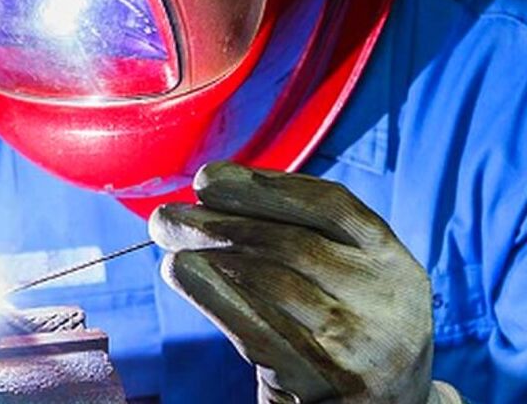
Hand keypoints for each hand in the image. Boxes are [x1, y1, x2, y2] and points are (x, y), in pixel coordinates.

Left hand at [150, 161, 461, 403]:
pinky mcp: (329, 381)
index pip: (330, 204)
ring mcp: (362, 343)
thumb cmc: (345, 334)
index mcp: (392, 260)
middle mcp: (386, 298)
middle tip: (168, 215)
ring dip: (208, 253)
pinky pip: (257, 328)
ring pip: (269, 280)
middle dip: (220, 221)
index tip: (209, 178)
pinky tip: (181, 273)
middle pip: (290, 241)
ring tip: (169, 240)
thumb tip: (211, 197)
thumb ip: (300, 239)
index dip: (264, 186)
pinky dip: (211, 293)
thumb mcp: (348, 281)